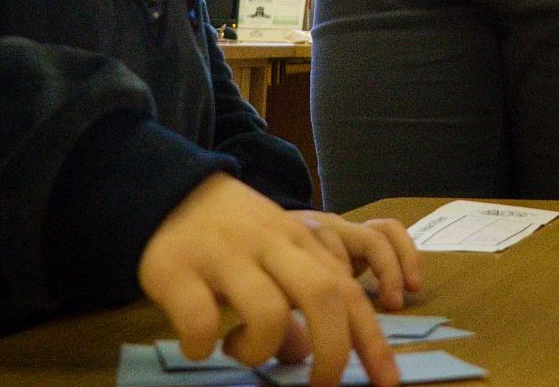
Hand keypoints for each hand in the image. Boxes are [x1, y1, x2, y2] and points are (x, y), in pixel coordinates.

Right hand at [138, 173, 399, 386]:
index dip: (372, 341)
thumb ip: (298, 301)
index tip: (388, 382)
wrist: (169, 191)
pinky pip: (200, 321)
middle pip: (322, 295)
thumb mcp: (274, 261)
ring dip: (259, 350)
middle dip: (332, 352)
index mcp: (300, 244)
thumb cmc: (232, 235)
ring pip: (267, 312)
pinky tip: (199, 344)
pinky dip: (203, 345)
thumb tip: (302, 355)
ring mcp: (224, 255)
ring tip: (238, 348)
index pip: (348, 292)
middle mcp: (270, 245)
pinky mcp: (176, 269)